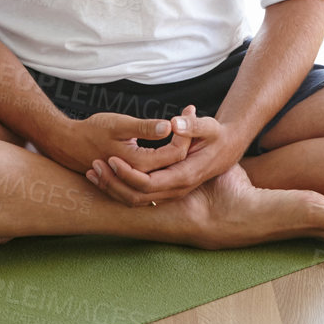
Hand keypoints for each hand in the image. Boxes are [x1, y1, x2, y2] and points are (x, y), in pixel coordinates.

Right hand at [40, 112, 192, 179]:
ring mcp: (135, 183)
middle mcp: (140, 178)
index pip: (176, 154)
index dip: (185, 134)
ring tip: (183, 132)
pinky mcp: (131, 182)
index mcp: (140, 163)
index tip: (187, 113)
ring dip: (178, 155)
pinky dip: (166, 164)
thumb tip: (169, 126)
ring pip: (167, 173)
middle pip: (175, 165)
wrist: (68, 145)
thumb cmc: (92, 131)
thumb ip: (145, 128)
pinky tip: (170, 149)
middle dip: (186, 143)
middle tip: (189, 119)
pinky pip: (156, 177)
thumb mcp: (119, 124)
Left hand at [88, 106, 245, 205]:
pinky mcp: (168, 189)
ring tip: (94, 172)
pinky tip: (106, 175)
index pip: (150, 183)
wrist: (230, 148)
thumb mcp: (209, 127)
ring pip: (137, 200)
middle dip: (114, 183)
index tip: (111, 158)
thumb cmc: (218, 136)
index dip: (129, 174)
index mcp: (184, 175)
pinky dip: (121, 188)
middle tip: (94, 166)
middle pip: (138, 196)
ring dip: (114, 188)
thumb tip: (174, 123)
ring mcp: (172, 192)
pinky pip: (140, 196)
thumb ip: (192, 125)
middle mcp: (177, 188)